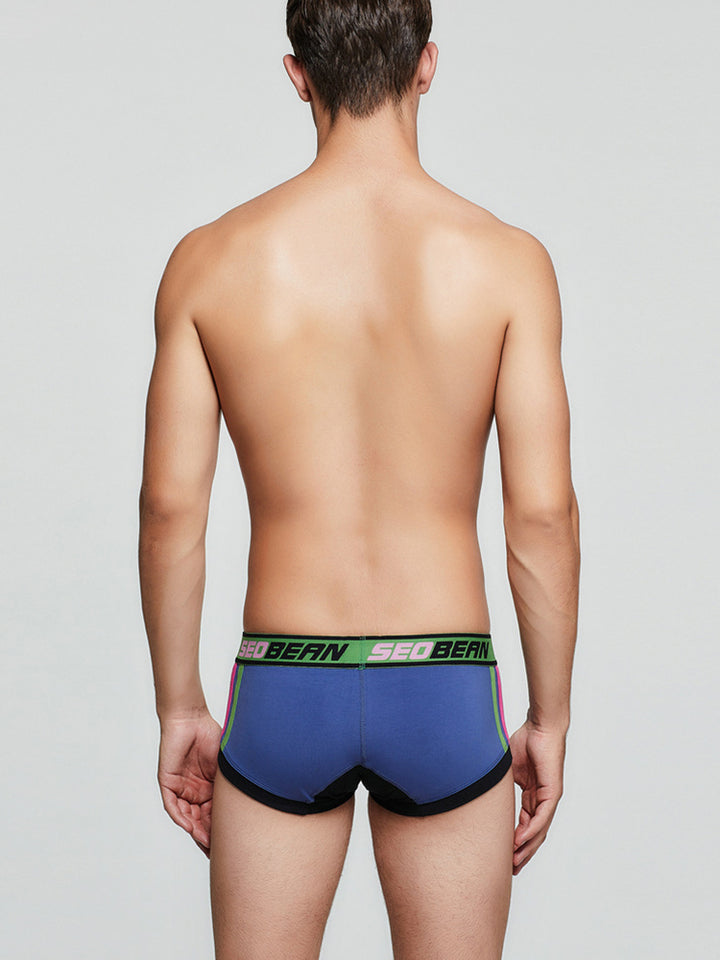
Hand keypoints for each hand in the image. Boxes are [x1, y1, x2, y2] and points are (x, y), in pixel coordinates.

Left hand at [157, 711, 222, 857]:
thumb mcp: (226, 766)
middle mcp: (194, 792)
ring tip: (206, 843)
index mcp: (209, 789)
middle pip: (200, 820)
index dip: (221, 829)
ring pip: (187, 816)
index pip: (214, 814)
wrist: (191, 718)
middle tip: (218, 852)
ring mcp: (180, 788)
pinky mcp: (168, 783)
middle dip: (208, 837)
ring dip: (196, 831)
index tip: (233, 844)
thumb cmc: (212, 736)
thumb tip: (253, 801)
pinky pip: (172, 805)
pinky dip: (181, 817)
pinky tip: (190, 826)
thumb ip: (231, 784)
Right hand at [508, 718, 566, 874]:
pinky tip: (521, 841)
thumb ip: (498, 782)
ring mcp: (549, 797)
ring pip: (539, 829)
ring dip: (527, 847)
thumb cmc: (525, 740)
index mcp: (532, 795)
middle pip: (533, 833)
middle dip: (522, 852)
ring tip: (515, 862)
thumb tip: (477, 787)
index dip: (515, 841)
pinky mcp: (553, 792)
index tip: (504, 855)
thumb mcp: (506, 768)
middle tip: (511, 870)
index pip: (524, 824)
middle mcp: (542, 799)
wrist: (541, 727)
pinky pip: (542, 816)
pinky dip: (532, 830)